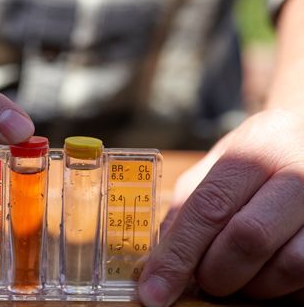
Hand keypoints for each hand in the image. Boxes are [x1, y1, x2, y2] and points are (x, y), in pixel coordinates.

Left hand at [139, 109, 303, 305]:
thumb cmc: (258, 156)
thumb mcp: (217, 166)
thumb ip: (188, 207)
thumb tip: (158, 260)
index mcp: (254, 153)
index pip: (210, 209)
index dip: (177, 256)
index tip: (154, 292)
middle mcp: (297, 174)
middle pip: (248, 239)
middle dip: (215, 272)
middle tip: (205, 277)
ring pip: (289, 266)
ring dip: (253, 285)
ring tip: (241, 272)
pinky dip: (283, 288)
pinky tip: (270, 269)